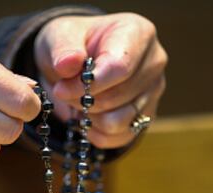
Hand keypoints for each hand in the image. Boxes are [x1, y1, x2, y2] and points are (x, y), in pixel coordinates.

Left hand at [34, 13, 166, 148]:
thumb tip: (68, 64)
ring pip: (120, 121)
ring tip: (79, 103)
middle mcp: (153, 63)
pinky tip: (87, 119)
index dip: (89, 84)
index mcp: (138, 33)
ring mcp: (153, 92)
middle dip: (84, 100)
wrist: (75, 64)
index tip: (62, 88)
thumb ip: (63, 49)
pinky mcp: (145, 117)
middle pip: (118, 96)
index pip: (120, 67)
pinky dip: (97, 134)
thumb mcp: (60, 37)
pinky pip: (121, 137)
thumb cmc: (72, 45)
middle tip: (66, 92)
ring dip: (90, 118)